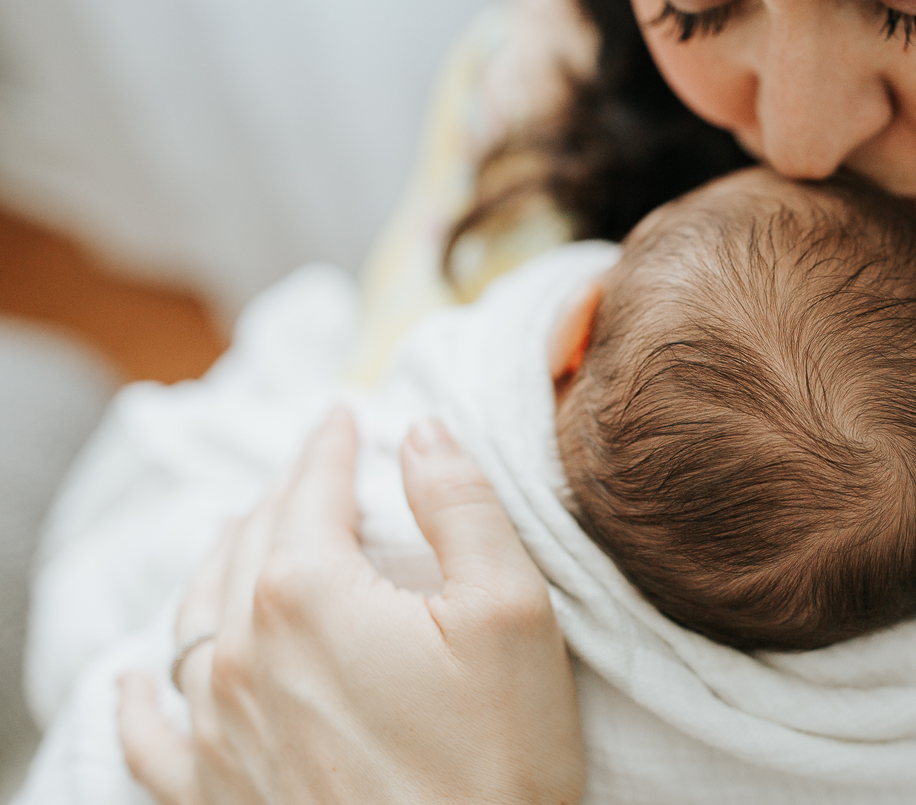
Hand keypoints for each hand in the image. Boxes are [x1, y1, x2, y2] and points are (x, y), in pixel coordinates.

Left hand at [118, 409, 584, 804]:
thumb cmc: (499, 757)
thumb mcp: (509, 611)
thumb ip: (461, 506)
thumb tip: (419, 430)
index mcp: (308, 595)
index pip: (310, 492)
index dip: (329, 446)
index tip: (341, 415)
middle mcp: (242, 654)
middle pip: (248, 544)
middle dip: (282, 495)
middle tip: (312, 472)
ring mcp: (216, 730)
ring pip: (194, 618)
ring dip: (219, 564)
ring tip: (241, 538)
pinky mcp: (212, 795)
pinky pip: (152, 732)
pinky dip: (144, 693)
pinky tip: (138, 678)